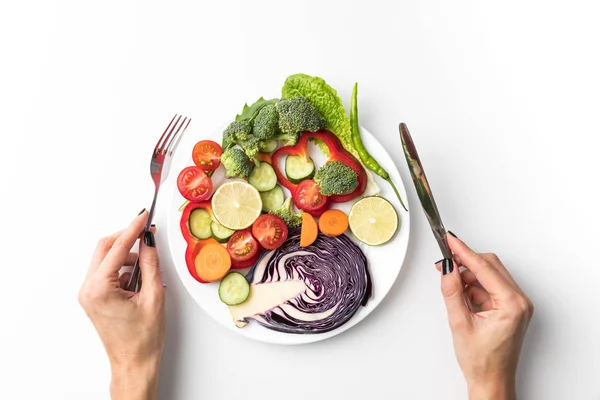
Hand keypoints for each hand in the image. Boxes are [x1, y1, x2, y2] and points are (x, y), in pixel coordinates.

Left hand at [78, 210, 164, 399]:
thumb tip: (149, 242)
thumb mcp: (154, 296)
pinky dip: (124, 269)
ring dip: (127, 256)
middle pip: (105, 248)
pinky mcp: (94, 297)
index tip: (144, 216)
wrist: (134, 363)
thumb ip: (150, 264)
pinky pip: (107, 272)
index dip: (133, 229)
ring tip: (147, 271)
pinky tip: (139, 281)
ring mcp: (88, 293)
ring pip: (106, 259)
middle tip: (147, 233)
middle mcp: (88, 289)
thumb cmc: (142, 339)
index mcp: (99, 288)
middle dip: (127, 239)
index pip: (116, 247)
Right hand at [436, 233, 533, 399]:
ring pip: (489, 275)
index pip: (484, 267)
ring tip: (451, 287)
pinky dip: (474, 287)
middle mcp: (520, 301)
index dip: (463, 251)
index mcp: (512, 304)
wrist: (491, 381)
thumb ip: (452, 291)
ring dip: (469, 276)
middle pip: (490, 266)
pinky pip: (490, 287)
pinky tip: (462, 296)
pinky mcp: (511, 308)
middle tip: (444, 262)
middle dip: (465, 263)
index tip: (450, 240)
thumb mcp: (460, 323)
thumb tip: (447, 268)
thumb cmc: (481, 361)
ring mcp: (517, 304)